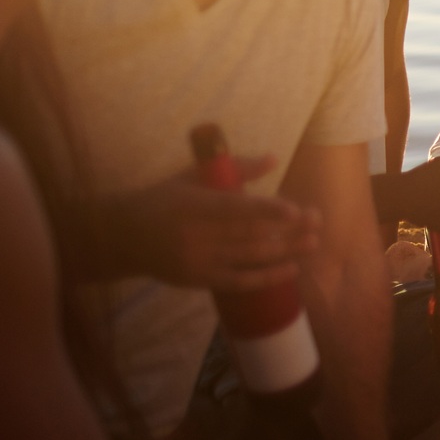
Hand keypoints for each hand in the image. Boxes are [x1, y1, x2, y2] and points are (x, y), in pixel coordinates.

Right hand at [107, 157, 319, 290]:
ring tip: (313, 242)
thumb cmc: (162, 201)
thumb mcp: (191, 178)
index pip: (235, 209)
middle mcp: (196, 235)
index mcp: (193, 205)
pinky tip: (293, 269)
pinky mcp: (201, 280)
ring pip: (250, 257)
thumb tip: (272, 158)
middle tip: (317, 221)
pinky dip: (268, 276)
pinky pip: (240, 281)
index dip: (267, 210)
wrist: (122, 238)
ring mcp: (199, 260)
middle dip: (287, 229)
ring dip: (286, 251)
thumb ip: (233, 169)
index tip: (296, 210)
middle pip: (250, 234)